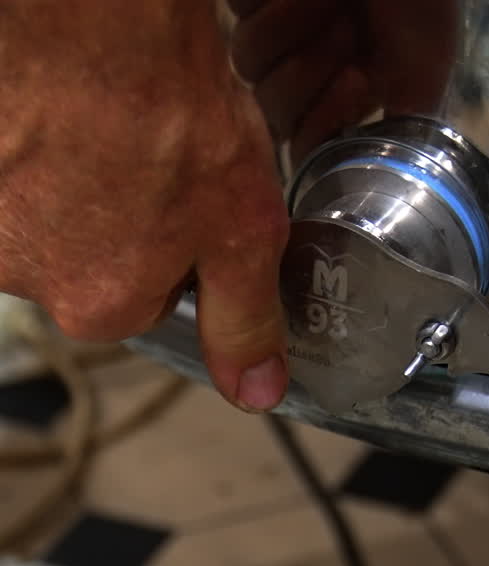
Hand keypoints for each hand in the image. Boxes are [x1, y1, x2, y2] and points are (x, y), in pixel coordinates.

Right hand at [0, 0, 289, 409]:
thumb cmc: (172, 107)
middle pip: (86, 259)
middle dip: (118, 213)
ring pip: (43, 212)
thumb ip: (243, 319)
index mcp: (102, 306)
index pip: (143, 295)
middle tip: (143, 149)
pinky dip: (30, 145)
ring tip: (100, 122)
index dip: (174, 241)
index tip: (184, 192)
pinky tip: (57, 110)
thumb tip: (255, 394)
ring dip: (68, 176)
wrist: (97, 15)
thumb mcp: (241, 229)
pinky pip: (9, 174)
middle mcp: (30, 280)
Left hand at [228, 0, 457, 161]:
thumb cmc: (422, 3)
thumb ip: (402, 133)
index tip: (359, 82)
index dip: (320, 127)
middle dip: (310, 71)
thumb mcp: (425, 74)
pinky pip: (238, 6)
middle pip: (271, 106)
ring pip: (248, 58)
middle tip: (350, 30)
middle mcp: (300, 70)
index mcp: (335, 99)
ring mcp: (269, 29)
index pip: (302, 145)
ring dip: (291, 26)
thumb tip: (385, 190)